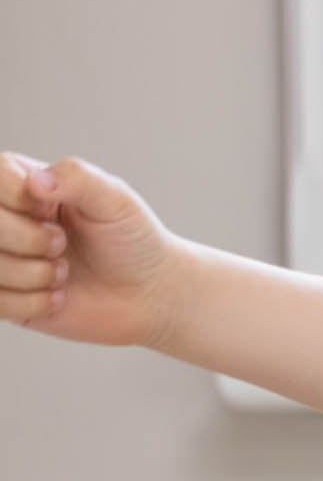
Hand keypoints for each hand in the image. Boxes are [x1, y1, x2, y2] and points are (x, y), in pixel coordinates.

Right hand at [0, 151, 187, 347]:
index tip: (54, 212)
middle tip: (62, 243)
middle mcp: (7, 218)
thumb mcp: (116, 199)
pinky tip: (58, 296)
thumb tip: (36, 181)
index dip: (22, 199)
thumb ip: (78, 177)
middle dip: (29, 239)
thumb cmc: (133, 241)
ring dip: (35, 274)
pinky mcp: (5, 298)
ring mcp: (3, 258)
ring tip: (64, 271)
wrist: (149, 294)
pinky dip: (33, 303)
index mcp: (25, 184)